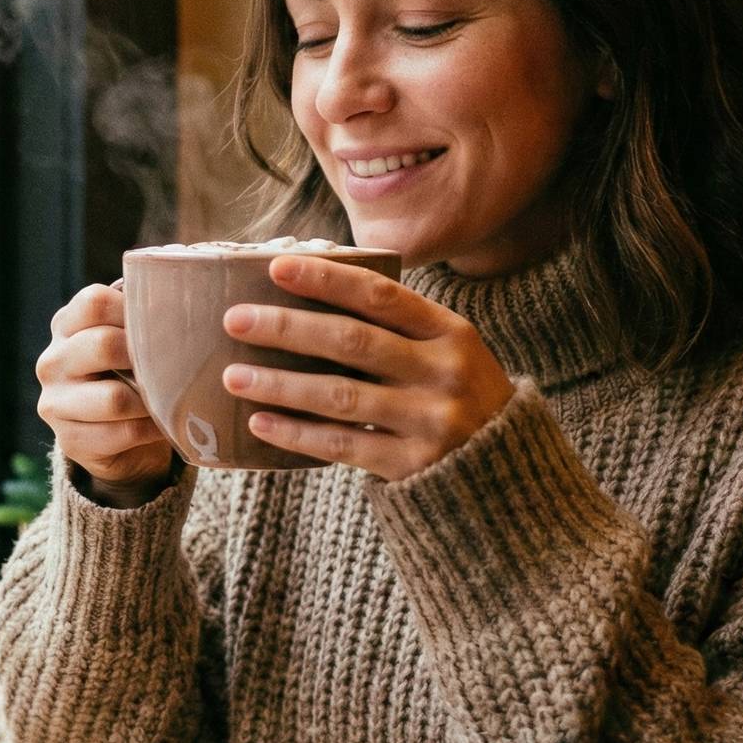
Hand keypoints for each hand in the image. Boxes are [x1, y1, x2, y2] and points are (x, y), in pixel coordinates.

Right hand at [35, 282, 176, 499]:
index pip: (95, 302)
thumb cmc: (131, 376)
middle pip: (104, 345)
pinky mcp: (69, 440)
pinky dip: (151, 430)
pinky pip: (122, 433)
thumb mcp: (129, 340)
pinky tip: (163, 425)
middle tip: (175, 364)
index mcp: (65, 325)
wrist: (115, 439)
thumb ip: (142, 317)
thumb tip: (189, 292)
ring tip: (172, 399)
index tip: (163, 324)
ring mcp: (55, 403)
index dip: (134, 310)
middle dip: (147, 357)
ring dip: (152, 401)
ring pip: (115, 398)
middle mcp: (52, 361)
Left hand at [221, 254, 513, 482]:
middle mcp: (443, 371)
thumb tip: (307, 299)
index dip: (326, 279)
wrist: (508, 475)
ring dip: (280, 383)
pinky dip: (296, 432)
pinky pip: (341, 445)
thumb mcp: (446, 353)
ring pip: (339, 396)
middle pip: (351, 341)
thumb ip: (396, 329)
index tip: (275, 267)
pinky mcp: (411, 465)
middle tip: (235, 319)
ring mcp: (429, 420)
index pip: (380, 295)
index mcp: (450, 332)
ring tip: (234, 376)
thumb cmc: (457, 398)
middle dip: (287, 327)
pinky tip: (260, 422)